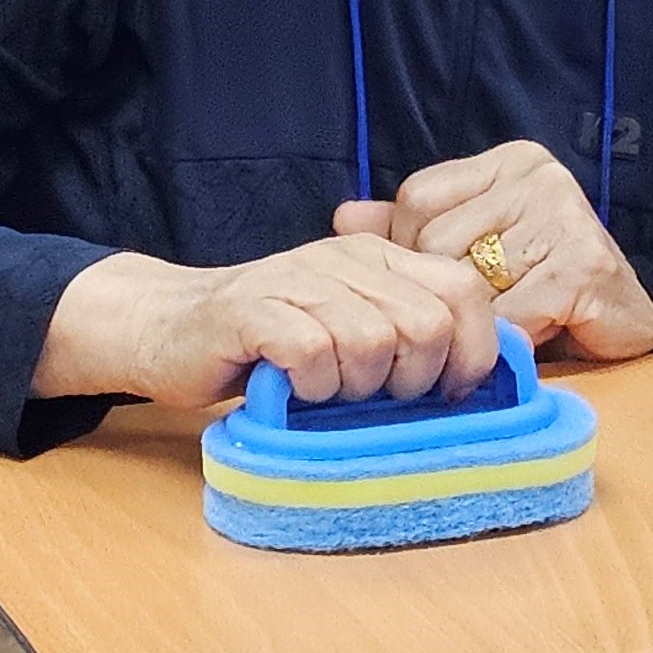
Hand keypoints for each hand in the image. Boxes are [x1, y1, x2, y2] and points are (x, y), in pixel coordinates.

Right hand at [41, 237, 498, 408]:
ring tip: (327, 391)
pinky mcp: (254, 311)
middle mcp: (344, 258)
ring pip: (373, 342)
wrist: (170, 327)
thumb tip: (481, 376)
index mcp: (379, 256)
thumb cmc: (273, 341)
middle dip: (412, 379)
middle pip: (427, 324)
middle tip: (375, 396)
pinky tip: (294, 388)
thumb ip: (409, 331)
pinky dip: (312, 388)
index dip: (473, 351)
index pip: (465, 290)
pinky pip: (313, 354)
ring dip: (356, 388)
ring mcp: (297, 280)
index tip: (448, 391)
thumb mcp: (351, 323)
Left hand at [334, 139, 652, 366]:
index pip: (417, 200)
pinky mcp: (585, 268)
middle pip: (437, 243)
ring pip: (468, 284)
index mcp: (510, 162)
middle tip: (478, 314)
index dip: (415, 255)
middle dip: (447, 294)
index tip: (444, 284)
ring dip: (480, 322)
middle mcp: (541, 178)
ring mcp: (567, 218)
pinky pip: (508, 317)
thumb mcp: (470, 247)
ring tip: (509, 326)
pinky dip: (509, 342)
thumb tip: (343, 218)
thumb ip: (408, 231)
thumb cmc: (541, 286)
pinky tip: (531, 340)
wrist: (627, 325)